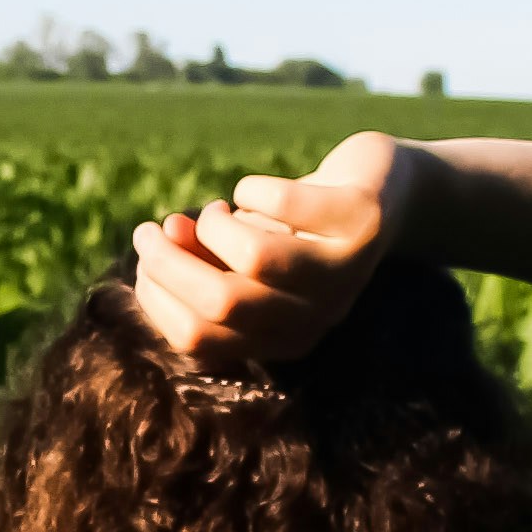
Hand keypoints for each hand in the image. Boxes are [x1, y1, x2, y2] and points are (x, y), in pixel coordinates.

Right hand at [125, 130, 416, 370]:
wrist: (387, 192)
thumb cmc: (299, 228)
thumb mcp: (245, 251)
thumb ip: (201, 257)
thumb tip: (163, 238)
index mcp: (283, 340)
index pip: (198, 340)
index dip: (156, 298)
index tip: (143, 260)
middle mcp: (317, 317)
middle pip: (221, 303)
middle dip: (169, 261)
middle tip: (151, 230)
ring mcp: (344, 271)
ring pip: (254, 259)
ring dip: (213, 228)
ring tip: (214, 212)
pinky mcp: (362, 220)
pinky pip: (285, 204)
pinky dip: (249, 191)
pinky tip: (251, 191)